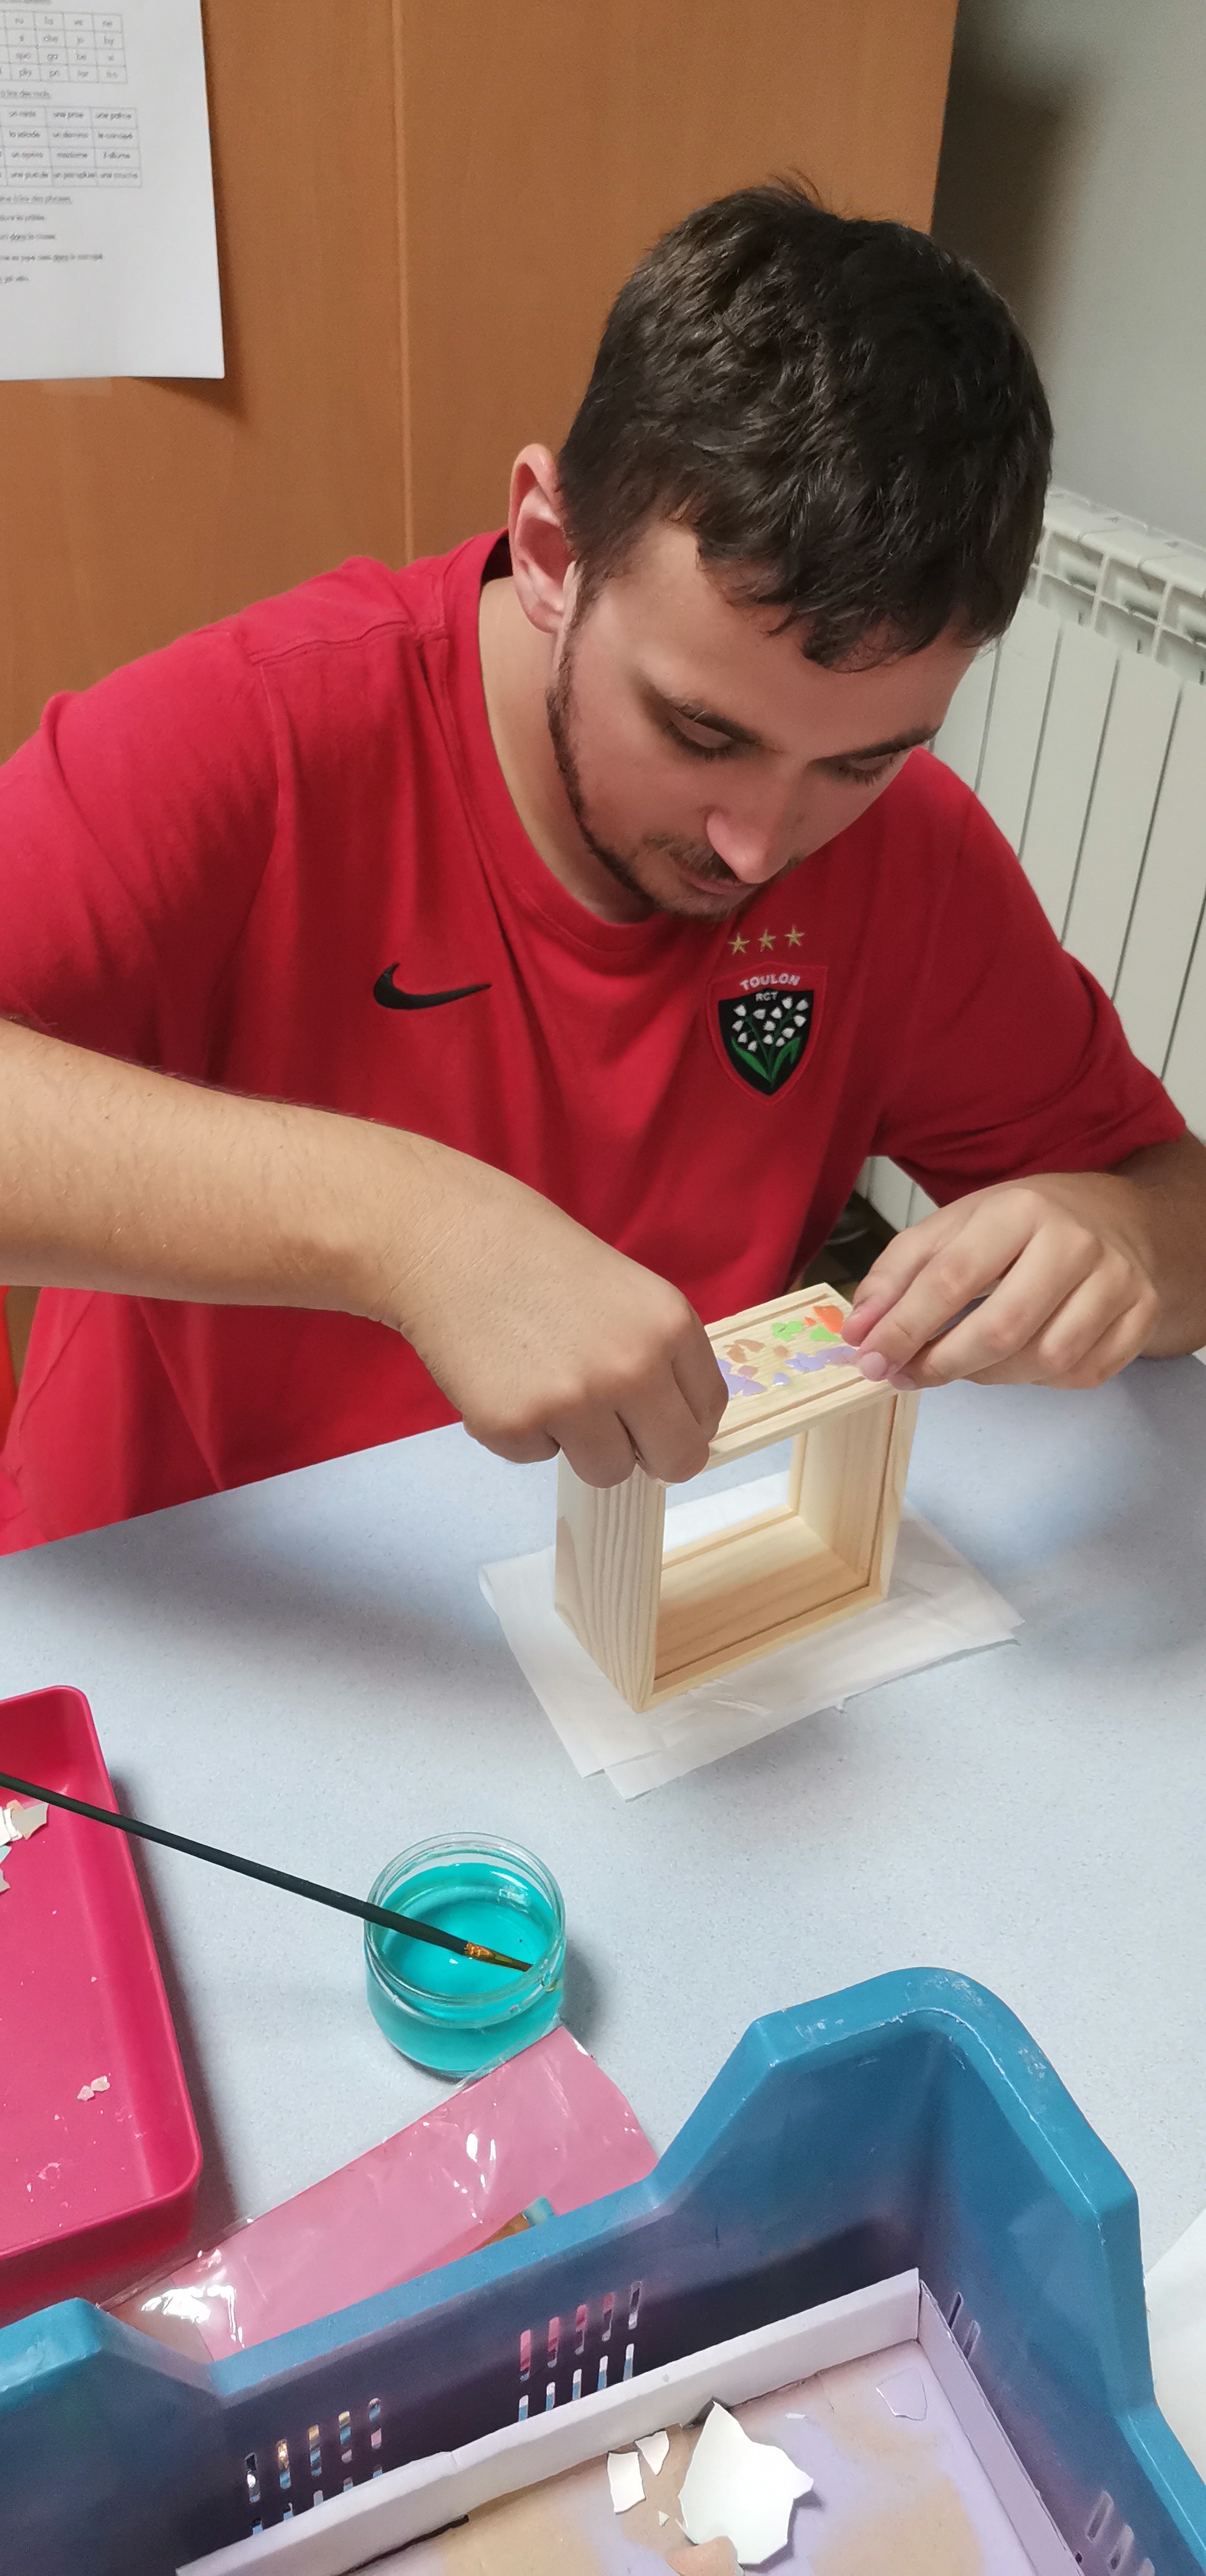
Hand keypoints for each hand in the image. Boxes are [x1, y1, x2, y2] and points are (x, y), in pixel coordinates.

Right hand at [383, 1143, 726, 1484]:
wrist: (449, 1239)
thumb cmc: (539, 1259)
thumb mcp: (629, 1293)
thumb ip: (659, 1354)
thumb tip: (680, 1429)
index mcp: (670, 1326)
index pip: (708, 1413)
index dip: (681, 1420)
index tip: (656, 1416)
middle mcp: (632, 1369)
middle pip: (677, 1460)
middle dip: (649, 1454)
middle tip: (614, 1428)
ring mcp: (573, 1403)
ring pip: (608, 1471)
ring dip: (582, 1444)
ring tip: (548, 1387)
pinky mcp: (514, 1427)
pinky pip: (539, 1458)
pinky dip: (523, 1432)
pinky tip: (506, 1379)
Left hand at [843, 1172, 1160, 1390]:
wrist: (1117, 1217)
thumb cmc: (1024, 1224)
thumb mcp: (955, 1226)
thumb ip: (898, 1274)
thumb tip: (859, 1331)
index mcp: (1021, 1209)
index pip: (952, 1278)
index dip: (904, 1327)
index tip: (870, 1358)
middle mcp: (1076, 1242)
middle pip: (1003, 1329)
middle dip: (943, 1364)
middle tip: (907, 1375)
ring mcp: (1118, 1282)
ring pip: (1045, 1360)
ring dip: (989, 1375)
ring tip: (964, 1360)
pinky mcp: (1141, 1316)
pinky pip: (1081, 1374)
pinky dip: (1039, 1380)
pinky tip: (1019, 1359)